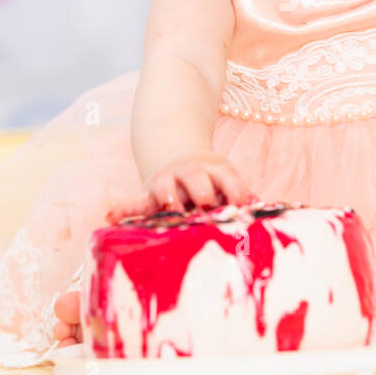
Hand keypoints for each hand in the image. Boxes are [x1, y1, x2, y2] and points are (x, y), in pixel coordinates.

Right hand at [104, 150, 256, 223]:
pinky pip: (133, 201)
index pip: (229, 181)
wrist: (181, 158)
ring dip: (169, 197)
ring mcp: (168, 182)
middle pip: (198, 181)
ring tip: (170, 208)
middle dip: (202, 194)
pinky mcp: (148, 194)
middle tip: (207, 208)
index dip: (236, 192)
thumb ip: (241, 198)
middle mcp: (191, 174)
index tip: (242, 206)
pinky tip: (111, 216)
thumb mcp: (230, 182)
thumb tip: (264, 212)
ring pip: (166, 188)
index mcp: (217, 172)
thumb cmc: (213, 183)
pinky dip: (123, 207)